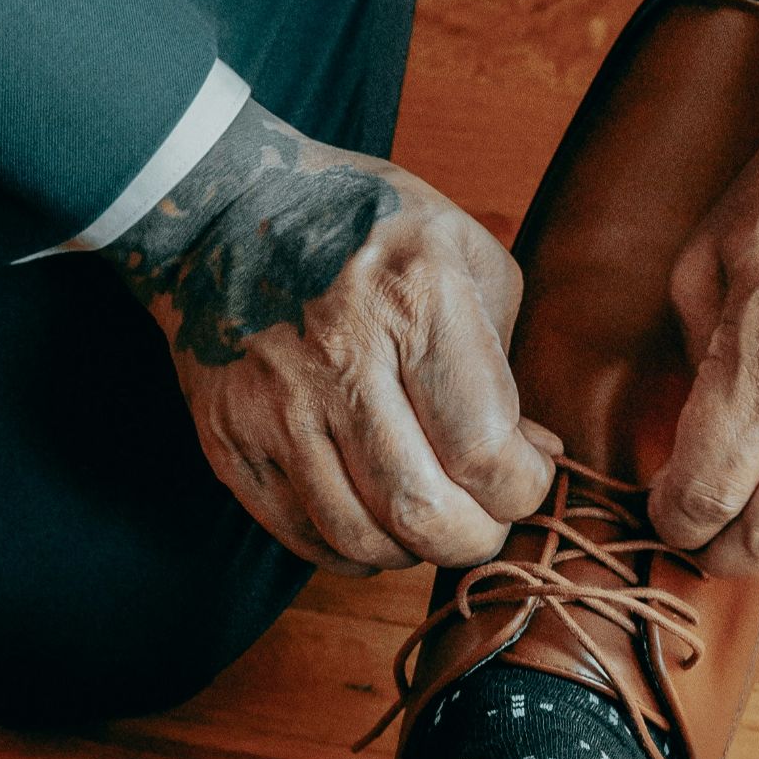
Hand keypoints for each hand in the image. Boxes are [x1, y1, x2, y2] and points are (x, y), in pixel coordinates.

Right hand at [103, 102, 558, 575]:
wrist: (223, 209)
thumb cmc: (366, 228)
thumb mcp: (465, 254)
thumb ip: (506, 360)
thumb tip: (534, 454)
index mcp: (414, 301)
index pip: (482, 449)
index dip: (523, 489)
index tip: (528, 474)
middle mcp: (340, 356)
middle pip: (422, 510)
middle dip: (475, 538)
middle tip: (487, 518)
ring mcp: (274, 404)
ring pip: (360, 538)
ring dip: (414, 550)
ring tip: (431, 516)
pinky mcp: (229, 439)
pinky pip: (301, 535)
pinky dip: (352, 549)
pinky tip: (374, 515)